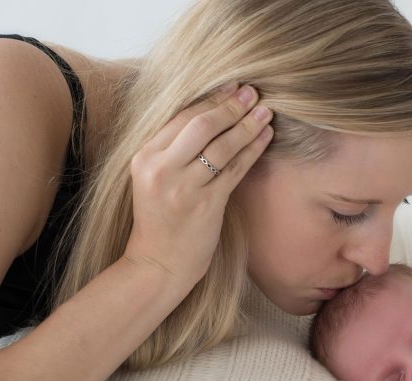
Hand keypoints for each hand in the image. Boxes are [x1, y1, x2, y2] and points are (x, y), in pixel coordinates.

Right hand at [124, 82, 273, 287]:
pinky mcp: (206, 205)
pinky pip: (235, 170)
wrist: (158, 263)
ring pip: (221, 146)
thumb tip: (208, 117)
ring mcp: (184, 187)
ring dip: (247, 125)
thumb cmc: (161, 221)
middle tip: (253, 92)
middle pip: (201, 125)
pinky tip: (267, 137)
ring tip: (266, 111)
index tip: (232, 86)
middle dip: (230, 106)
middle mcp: (161, 168)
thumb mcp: (153, 179)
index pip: (181, 117)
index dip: (210, 99)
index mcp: (144, 156)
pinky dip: (253, 150)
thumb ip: (172, 151)